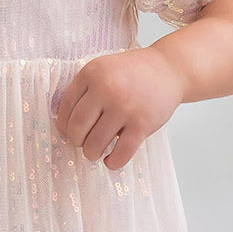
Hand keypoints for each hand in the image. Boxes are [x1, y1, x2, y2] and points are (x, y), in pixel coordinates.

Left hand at [53, 47, 185, 171]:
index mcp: (92, 73)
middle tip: (82, 142)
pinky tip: (111, 160)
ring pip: (95, 144)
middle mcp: (106, 89)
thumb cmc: (134, 72)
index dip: (64, 125)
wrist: (169, 69)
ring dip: (92, 153)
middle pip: (77, 128)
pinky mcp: (142, 125)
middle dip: (76, 141)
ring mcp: (124, 108)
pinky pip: (120, 154)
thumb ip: (84, 90)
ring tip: (95, 152)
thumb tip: (63, 125)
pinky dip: (112, 163)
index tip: (68, 131)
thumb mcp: (104, 68)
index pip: (65, 108)